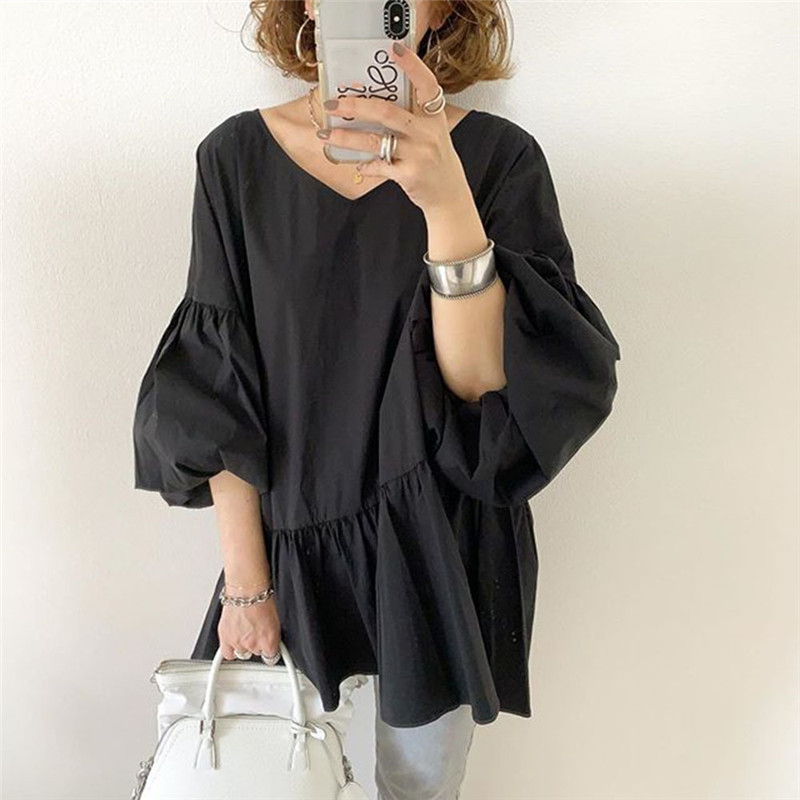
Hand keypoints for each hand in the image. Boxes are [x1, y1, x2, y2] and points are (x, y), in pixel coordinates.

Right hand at [218, 596, 281, 661]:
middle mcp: (254, 645)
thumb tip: (270, 640)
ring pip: (241, 652)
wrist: (247, 590)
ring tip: (244, 631)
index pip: (271, 657)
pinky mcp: (225, 639)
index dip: (268, 649)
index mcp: (270, 641)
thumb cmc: (262, 599)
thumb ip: (272, 635)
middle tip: (255, 631)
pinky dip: (230, 649)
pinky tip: (232, 642)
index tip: (267, 647)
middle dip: (256, 644)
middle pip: (256, 653)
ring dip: (243, 644)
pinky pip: (227, 654)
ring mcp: (239, 643)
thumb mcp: (276, 620)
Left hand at [321, 40, 470, 212]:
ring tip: (326, 136)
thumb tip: (373, 104)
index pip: (426, 84)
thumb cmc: (437, 162)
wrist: (450, 196)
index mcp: (435, 117)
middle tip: (333, 103)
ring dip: (346, 138)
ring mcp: (418, 154)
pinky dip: (365, 165)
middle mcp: (427, 133)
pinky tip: (358, 165)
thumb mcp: (433, 134)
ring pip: (375, 140)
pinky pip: (378, 166)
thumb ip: (413, 118)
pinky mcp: (409, 175)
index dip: (412, 65)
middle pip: (386, 111)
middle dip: (355, 105)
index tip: (393, 49)